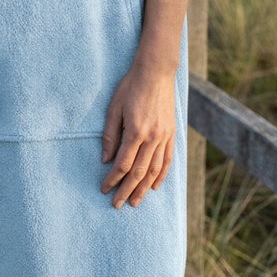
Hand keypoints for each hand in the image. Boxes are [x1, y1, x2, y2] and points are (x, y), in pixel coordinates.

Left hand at [100, 59, 175, 208]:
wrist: (156, 72)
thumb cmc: (131, 86)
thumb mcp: (114, 107)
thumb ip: (110, 135)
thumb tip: (105, 160)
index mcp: (136, 131)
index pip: (122, 164)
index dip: (112, 179)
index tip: (104, 189)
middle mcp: (152, 137)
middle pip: (139, 172)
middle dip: (127, 190)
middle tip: (118, 205)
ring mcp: (164, 136)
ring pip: (155, 170)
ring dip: (144, 188)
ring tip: (136, 202)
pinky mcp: (172, 133)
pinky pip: (167, 160)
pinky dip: (161, 175)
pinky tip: (155, 186)